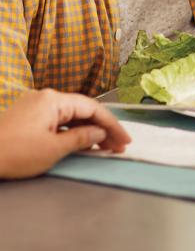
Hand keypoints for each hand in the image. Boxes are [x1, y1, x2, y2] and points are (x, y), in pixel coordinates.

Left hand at [0, 88, 130, 178]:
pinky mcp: (28, 117)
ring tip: (104, 146)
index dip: (112, 125)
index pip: (92, 108)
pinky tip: (81, 142)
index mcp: (54, 100)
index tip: (125, 140)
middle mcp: (46, 98)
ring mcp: (35, 106)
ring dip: (88, 130)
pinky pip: (58, 120)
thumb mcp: (53, 149)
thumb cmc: (14, 153)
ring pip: (71, 115)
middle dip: (103, 128)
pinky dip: (72, 131)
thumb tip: (99, 132)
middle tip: (118, 146)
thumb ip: (81, 138)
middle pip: (83, 109)